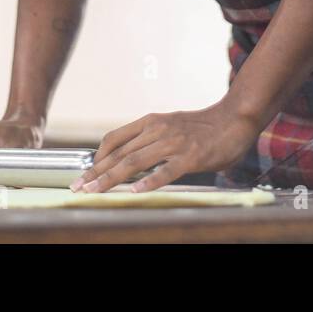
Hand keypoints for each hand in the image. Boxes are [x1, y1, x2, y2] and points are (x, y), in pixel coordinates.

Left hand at [71, 103, 259, 193]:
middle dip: (96, 172)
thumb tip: (127, 157)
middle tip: (79, 186)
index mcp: (151, 122)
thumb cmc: (202, 127)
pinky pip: (165, 171)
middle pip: (119, 154)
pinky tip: (135, 192)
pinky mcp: (190, 157)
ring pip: (134, 163)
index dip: (97, 157)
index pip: (114, 139)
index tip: (85, 172)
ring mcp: (173, 144)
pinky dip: (148, 182)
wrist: (234, 119)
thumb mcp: (170, 126)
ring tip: (95, 191)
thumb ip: (150, 138)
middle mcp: (158, 130)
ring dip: (111, 179)